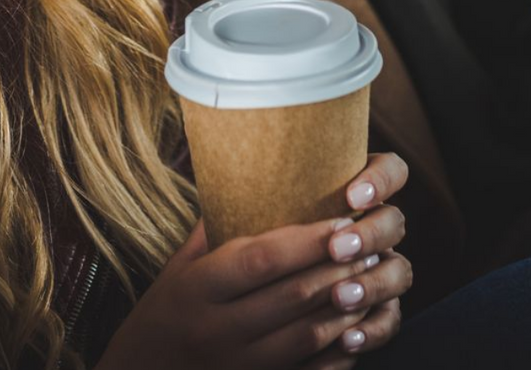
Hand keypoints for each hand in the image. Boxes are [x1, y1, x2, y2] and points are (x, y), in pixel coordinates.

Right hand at [97, 154, 412, 369]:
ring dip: (346, 305)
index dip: (307, 239)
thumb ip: (212, 231)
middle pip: (293, 294)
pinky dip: (339, 350)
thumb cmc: (160, 316)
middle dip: (338, 266)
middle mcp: (217, 329)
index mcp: (197, 289)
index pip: (261, 259)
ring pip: (308, 335)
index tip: (340, 218)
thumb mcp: (175, 270)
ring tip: (369, 279)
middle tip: (368, 244)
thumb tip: (249, 180)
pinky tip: (356, 327)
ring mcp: (238, 366)